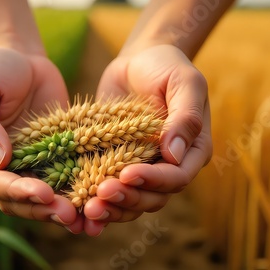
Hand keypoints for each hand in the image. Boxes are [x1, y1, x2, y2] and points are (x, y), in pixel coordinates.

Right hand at [0, 46, 78, 228]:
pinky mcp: (55, 158)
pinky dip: (78, 194)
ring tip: (84, 219)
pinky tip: (97, 202)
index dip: (16, 191)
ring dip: (60, 210)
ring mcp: (30, 164)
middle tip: (68, 214)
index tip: (42, 193)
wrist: (23, 59)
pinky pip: (65, 180)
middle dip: (41, 209)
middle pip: (18, 200)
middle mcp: (2, 167)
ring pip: (41, 198)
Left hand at [83, 45, 212, 232]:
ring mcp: (143, 168)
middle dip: (127, 199)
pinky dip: (96, 201)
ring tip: (87, 209)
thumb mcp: (184, 83)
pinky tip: (78, 207)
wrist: (139, 60)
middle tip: (100, 195)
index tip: (127, 173)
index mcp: (192, 151)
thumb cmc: (166, 67)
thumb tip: (175, 155)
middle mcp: (169, 166)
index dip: (153, 181)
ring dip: (111, 209)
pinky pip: (110, 190)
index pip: (176, 177)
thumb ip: (185, 117)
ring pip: (132, 202)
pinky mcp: (116, 164)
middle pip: (153, 197)